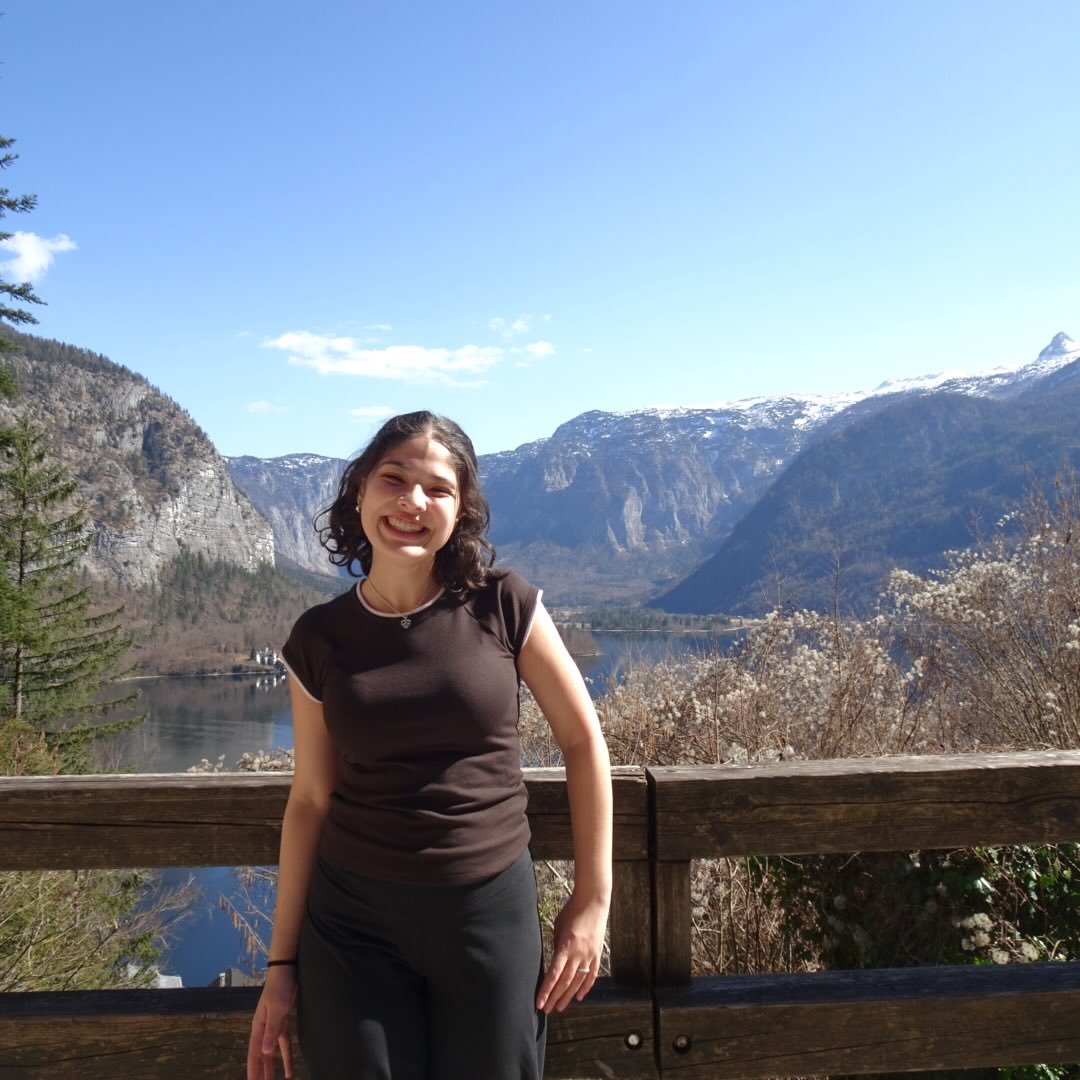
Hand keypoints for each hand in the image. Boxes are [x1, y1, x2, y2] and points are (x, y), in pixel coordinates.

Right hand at [247, 966, 296, 1079]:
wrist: (287, 968)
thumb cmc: (279, 986)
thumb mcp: (276, 1008)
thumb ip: (271, 1030)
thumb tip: (265, 1053)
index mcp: (258, 1026)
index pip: (254, 1053)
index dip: (254, 1070)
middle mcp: (263, 1029)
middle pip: (261, 1056)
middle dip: (261, 1072)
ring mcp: (273, 1025)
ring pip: (272, 1052)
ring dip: (272, 1067)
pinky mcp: (283, 1021)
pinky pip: (284, 1043)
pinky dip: (286, 1056)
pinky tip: (289, 1069)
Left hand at [535, 890, 608, 1013]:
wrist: (593, 902)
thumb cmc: (572, 911)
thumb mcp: (558, 928)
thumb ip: (557, 946)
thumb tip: (554, 961)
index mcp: (565, 946)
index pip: (554, 974)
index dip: (546, 991)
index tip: (539, 1002)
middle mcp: (578, 954)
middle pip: (564, 982)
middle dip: (554, 998)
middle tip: (546, 1010)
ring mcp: (589, 956)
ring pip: (577, 982)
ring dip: (568, 997)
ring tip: (559, 1007)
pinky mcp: (597, 954)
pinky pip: (591, 976)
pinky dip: (585, 988)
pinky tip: (579, 997)